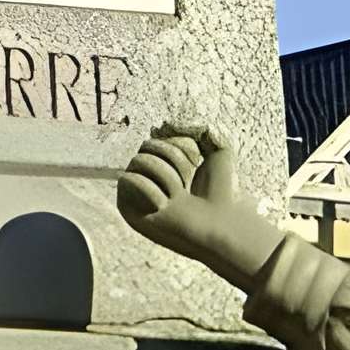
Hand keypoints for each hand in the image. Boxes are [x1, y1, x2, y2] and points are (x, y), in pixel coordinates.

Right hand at [117, 126, 277, 284]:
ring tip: (178, 197)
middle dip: (174, 160)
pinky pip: (128, 179)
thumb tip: (166, 126)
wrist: (221, 223)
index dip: (182, 147)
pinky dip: (151, 190)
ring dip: (167, 177)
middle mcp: (147, 177)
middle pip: (147, 145)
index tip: (197, 165)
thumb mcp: (218, 150)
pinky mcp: (128, 208)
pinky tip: (164, 207)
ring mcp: (136, 193)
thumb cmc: (222, 193)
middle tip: (188, 185)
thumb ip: (198, 130)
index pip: (160, 136)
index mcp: (163, 164)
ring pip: (139, 161)